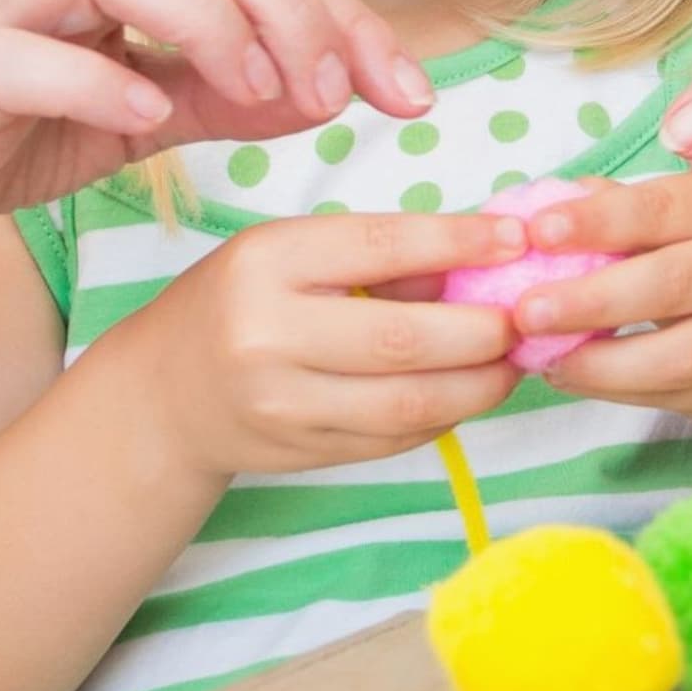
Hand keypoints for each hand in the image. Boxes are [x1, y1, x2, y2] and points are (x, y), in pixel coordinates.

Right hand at [0, 0, 429, 287]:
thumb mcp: (140, 115)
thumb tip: (335, 91)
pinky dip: (101, 79)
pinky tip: (149, 122)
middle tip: (340, 93)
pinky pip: (33, 53)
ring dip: (213, 25)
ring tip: (264, 99)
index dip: (348, 17)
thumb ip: (231, 95)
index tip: (412, 95)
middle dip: (293, 3)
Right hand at [113, 210, 518, 480]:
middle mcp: (268, 335)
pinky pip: (395, 439)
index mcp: (268, 262)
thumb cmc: (241, 303)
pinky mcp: (302, 452)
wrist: (163, 395)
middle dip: (485, 330)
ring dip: (480, 385)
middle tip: (527, 318)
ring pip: (410, 403)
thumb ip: (379, 255)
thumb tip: (485, 256)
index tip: (516, 238)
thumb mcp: (290, 254)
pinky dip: (445, 416)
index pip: (382, 245)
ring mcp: (283, 404)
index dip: (459, 242)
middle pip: (407, 339)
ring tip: (513, 362)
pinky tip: (468, 393)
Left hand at [498, 173, 691, 434]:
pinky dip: (613, 387)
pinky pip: (673, 390)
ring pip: (680, 351)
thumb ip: (609, 215)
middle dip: (591, 297)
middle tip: (525, 310)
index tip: (537, 232)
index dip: (598, 220)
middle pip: (671, 279)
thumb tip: (531, 208)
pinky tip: (569, 374)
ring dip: (601, 358)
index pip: (658, 207)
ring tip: (541, 355)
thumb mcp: (665, 230)